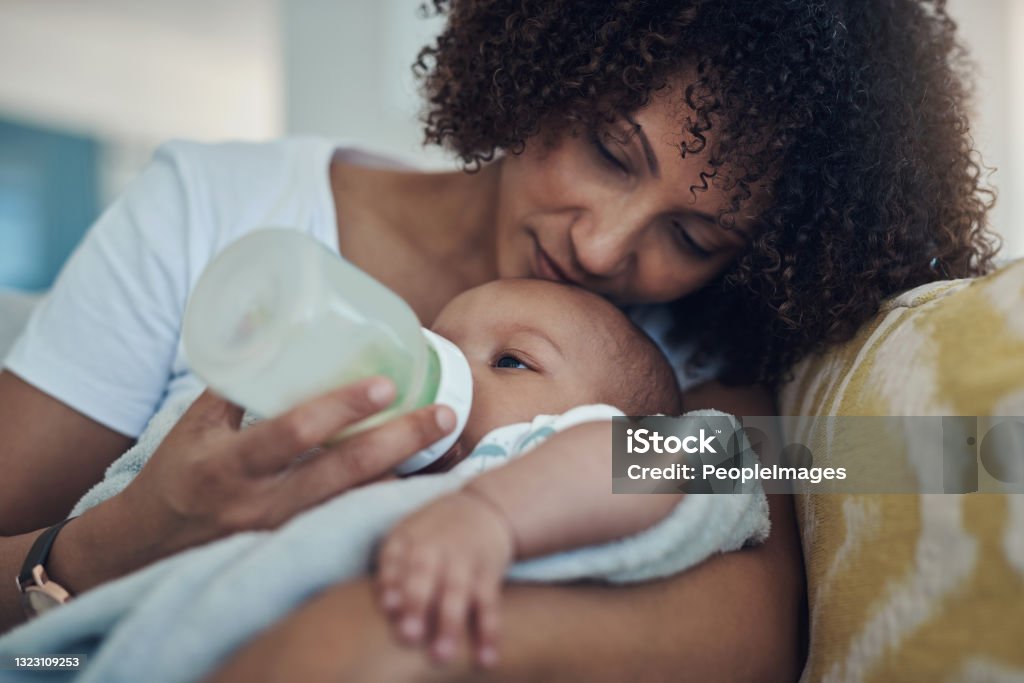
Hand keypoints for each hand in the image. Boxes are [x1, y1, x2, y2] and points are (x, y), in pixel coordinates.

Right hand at [114, 377, 456, 564]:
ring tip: (444, 441)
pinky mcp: (296, 546)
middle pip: (343, 474)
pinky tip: (417, 473)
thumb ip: (239, 381)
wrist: (150, 545)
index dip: (339, 409)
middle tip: (444, 414)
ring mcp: (282, 532)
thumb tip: (276, 327)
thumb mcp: (196, 423)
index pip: (292, 435)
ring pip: (356, 502)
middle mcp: (260, 504)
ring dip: (403, 472)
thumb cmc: (177, 472)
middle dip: (399, 442)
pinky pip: (349, 519)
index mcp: (229, 465)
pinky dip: (384, 496)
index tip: (384, 384)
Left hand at [375, 487, 515, 668]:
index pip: (395, 558)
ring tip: (442, 655)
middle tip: (410, 636)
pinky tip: (486, 659)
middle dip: (417, 604)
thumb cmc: (433, 532)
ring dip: (450, 624)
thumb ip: (391, 568)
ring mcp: (464, 560)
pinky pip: (489, 604)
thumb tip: (385, 608)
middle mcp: (436, 547)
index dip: (390, 582)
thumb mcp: (407, 535)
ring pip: (457, 592)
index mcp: (409, 538)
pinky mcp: (489, 574)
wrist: (484, 508)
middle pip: (424, 574)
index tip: (388, 607)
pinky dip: (489, 632)